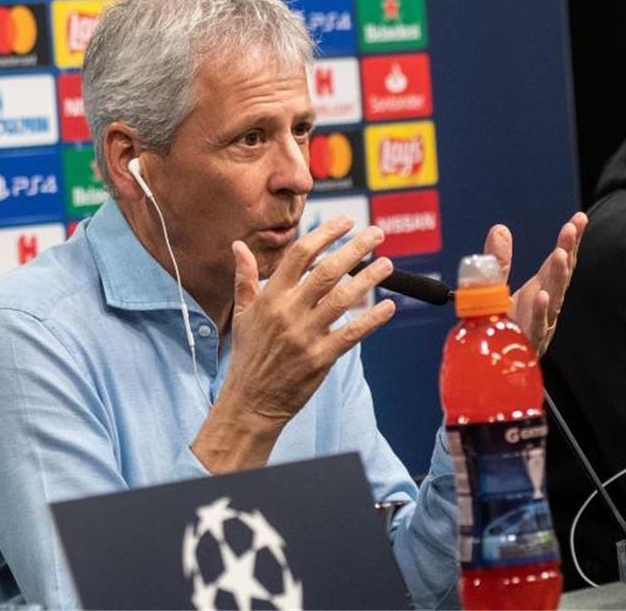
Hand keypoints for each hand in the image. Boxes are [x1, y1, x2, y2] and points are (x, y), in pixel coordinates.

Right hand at [193, 216, 395, 471]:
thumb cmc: (248, 355)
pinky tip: (388, 306)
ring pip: (342, 299)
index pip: (300, 255)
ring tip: (387, 264)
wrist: (250, 402)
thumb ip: (245, 278)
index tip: (346, 222)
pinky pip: (351, 334)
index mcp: (270, 298)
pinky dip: (372, 320)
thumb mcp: (242, 314)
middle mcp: (288, 313)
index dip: (325, 234)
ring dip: (368, 279)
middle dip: (355, 249)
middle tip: (377, 233)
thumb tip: (238, 246)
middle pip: (327, 271)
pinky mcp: (320, 358)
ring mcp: (304, 336)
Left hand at [483, 212, 587, 355]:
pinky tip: (542, 296)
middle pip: (561, 277)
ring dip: (558, 277)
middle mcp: (545, 306)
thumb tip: (500, 229)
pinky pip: (534, 327)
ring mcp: (539, 325)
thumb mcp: (494, 288)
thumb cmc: (500, 329)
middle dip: (568, 251)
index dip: (570, 240)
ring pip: (553, 299)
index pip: (561, 261)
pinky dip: (540, 312)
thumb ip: (498, 261)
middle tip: (571, 229)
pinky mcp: (526, 343)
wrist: (490, 366)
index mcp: (541, 290)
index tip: (579, 219)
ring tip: (560, 255)